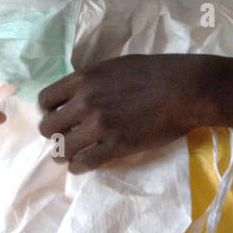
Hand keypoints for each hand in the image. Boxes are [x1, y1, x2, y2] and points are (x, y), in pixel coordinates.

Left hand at [38, 54, 211, 172]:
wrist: (187, 88)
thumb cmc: (158, 72)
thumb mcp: (116, 66)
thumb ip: (93, 81)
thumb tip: (80, 94)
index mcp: (84, 79)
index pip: (45, 99)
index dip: (49, 111)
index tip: (58, 116)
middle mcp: (85, 102)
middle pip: (48, 127)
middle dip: (54, 135)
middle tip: (65, 137)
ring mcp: (100, 126)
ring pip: (62, 149)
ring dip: (63, 154)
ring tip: (70, 156)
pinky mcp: (117, 146)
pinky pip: (85, 163)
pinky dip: (79, 167)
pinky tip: (82, 165)